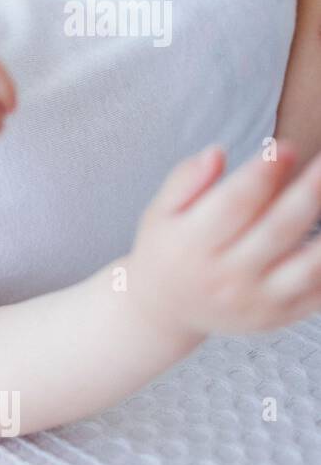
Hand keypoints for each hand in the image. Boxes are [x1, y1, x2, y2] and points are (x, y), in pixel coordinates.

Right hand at [128, 142, 320, 336]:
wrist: (164, 309)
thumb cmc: (167, 248)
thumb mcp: (160, 212)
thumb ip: (186, 181)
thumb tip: (217, 153)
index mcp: (190, 246)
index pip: (233, 204)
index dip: (262, 174)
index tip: (283, 147)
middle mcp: (224, 277)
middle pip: (276, 230)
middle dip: (308, 192)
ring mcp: (254, 301)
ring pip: (306, 268)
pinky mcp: (277, 316)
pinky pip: (317, 293)